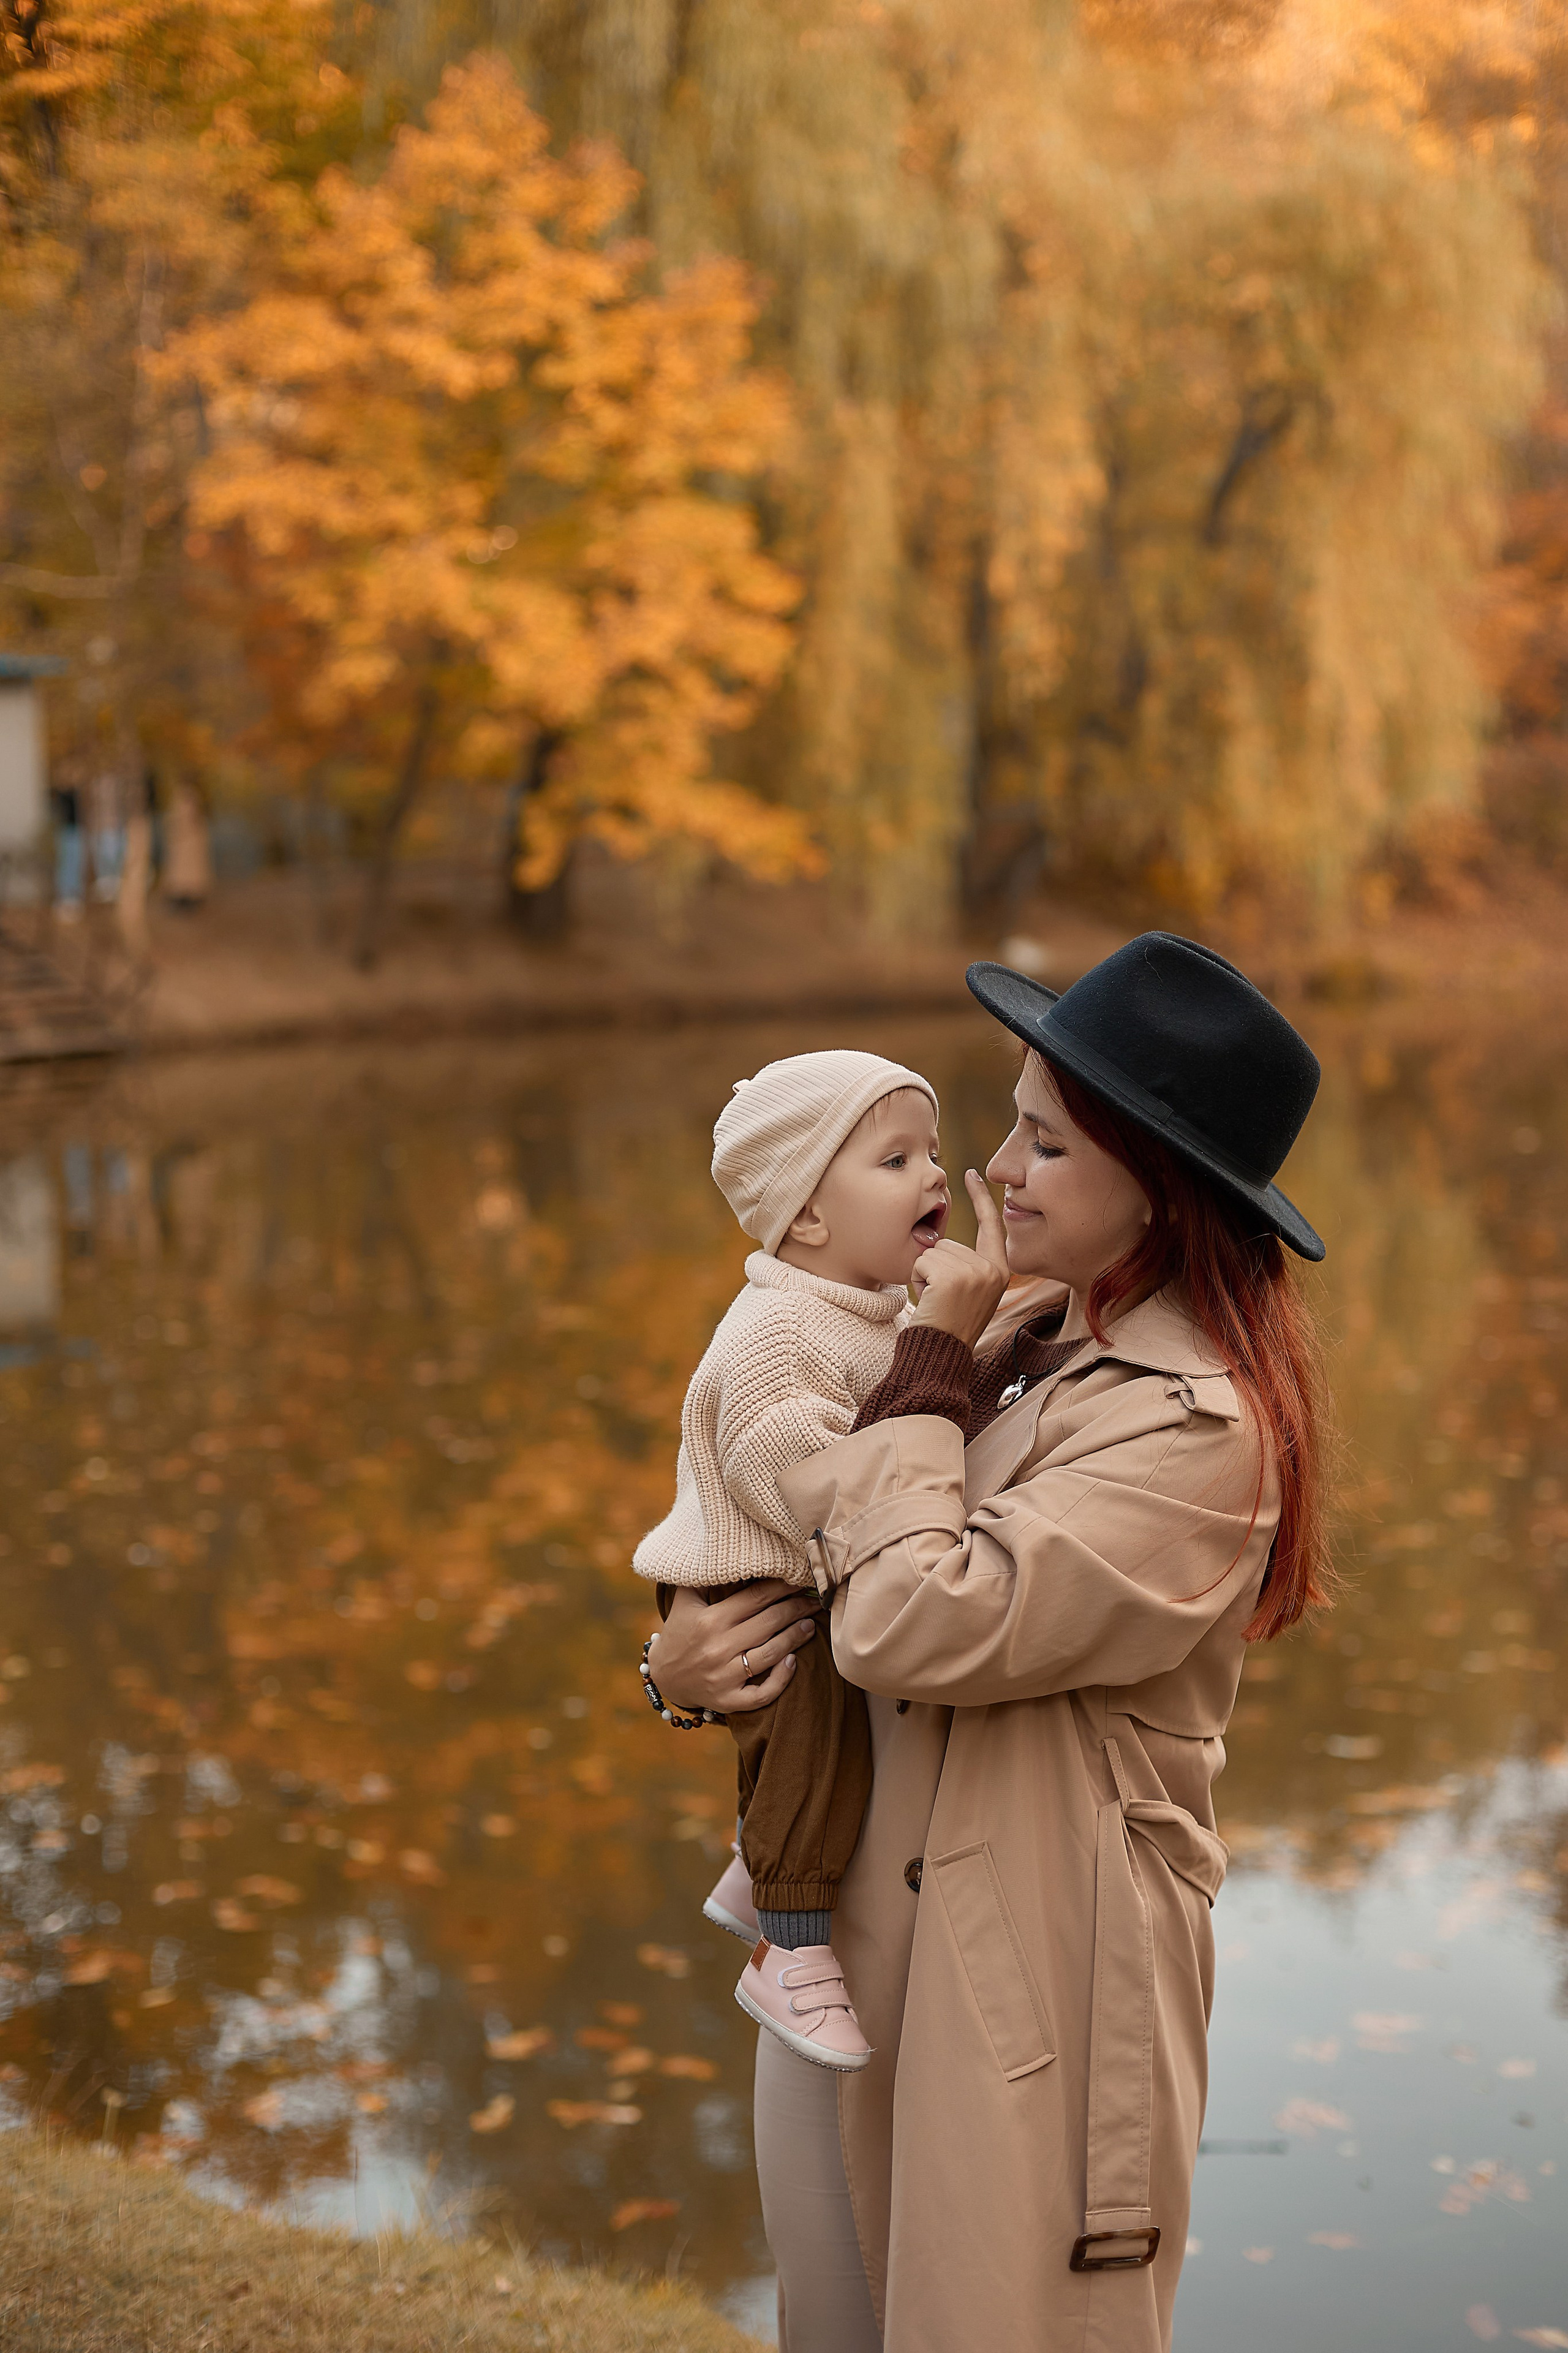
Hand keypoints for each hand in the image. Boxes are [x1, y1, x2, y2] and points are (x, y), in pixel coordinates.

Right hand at [650, 1580, 819, 1714]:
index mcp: (709, 1620)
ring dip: (795, 1638)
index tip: (801, 1578)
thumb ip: (703, 1576)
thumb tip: (723, 1549)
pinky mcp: (728, 1701)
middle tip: (816, 1600)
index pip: (755, 1598)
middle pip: (769, 1623)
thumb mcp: (685, 1601)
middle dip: (797, 1608)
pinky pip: (762, 1694)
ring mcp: (723, 1677)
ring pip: (770, 1655)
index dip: (783, 1587)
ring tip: (811, 1625)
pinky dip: (781, 1680)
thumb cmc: (680, 1632)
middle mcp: (717, 1648)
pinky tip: (793, 1663)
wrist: (663, 1677)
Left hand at [908, 1170, 1009, 1344]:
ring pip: (933, 1251)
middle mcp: (993, 1269)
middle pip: (950, 1242)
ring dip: (925, 1273)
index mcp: (1000, 1270)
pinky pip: (922, 1261)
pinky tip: (930, 1299)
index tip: (970, 1173)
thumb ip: (964, 1262)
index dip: (980, 1197)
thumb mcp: (970, 1290)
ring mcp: (975, 1272)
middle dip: (936, 1265)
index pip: (991, 1224)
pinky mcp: (953, 1277)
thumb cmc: (949, 1324)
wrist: (941, 1353)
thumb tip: (934, 1239)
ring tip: (937, 1299)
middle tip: (942, 1296)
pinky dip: (918, 1279)